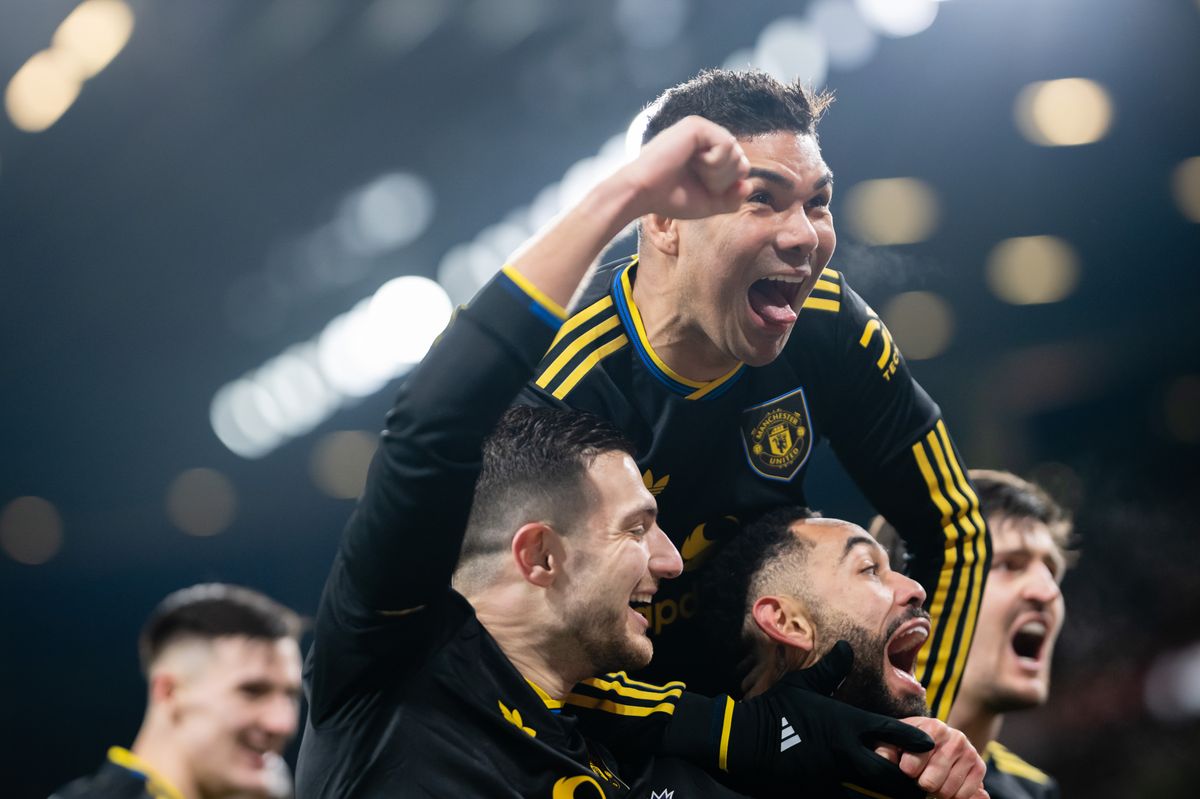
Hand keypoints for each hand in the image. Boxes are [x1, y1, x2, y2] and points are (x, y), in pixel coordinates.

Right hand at [618, 115, 750, 219]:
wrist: (643, 193)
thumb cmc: (670, 198)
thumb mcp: (708, 204)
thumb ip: (732, 199)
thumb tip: (748, 186)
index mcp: (709, 154)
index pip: (739, 168)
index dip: (727, 186)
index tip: (701, 188)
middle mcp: (707, 138)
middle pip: (741, 161)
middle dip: (724, 181)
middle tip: (697, 180)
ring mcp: (702, 129)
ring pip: (736, 153)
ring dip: (717, 172)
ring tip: (692, 170)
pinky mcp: (697, 126)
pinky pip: (726, 145)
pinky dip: (713, 162)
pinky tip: (692, 161)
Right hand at [663, 642, 936, 797]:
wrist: (745, 741)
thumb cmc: (776, 708)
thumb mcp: (803, 684)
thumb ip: (830, 670)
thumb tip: (845, 647)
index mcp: (844, 722)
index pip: (889, 730)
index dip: (914, 737)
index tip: (934, 741)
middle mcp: (845, 751)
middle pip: (891, 773)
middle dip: (913, 781)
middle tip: (935, 785)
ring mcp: (834, 775)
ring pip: (874, 792)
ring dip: (892, 794)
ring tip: (914, 796)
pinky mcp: (820, 790)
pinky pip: (851, 798)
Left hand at [874, 717, 987, 798]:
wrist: (933, 737)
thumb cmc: (909, 742)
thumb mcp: (894, 741)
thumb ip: (885, 750)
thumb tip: (884, 760)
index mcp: (933, 727)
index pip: (912, 765)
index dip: (907, 771)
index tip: (907, 767)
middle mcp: (955, 738)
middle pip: (930, 782)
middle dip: (921, 783)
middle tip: (920, 775)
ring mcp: (969, 752)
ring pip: (946, 791)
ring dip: (936, 791)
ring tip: (932, 778)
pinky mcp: (980, 767)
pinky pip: (964, 796)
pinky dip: (952, 796)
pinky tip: (946, 784)